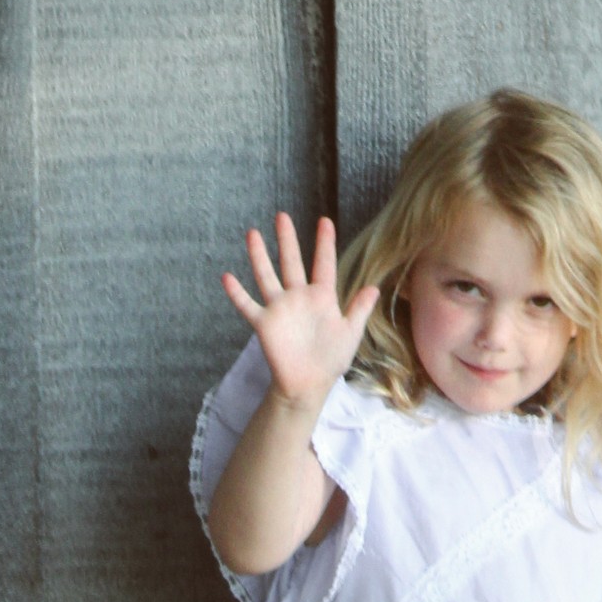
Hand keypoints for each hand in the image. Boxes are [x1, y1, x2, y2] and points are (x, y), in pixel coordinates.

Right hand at [221, 212, 379, 408]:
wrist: (309, 385)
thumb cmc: (331, 360)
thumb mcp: (350, 333)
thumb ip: (359, 309)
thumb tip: (374, 287)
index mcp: (322, 297)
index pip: (324, 263)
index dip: (325, 242)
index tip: (324, 220)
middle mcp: (298, 297)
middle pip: (291, 262)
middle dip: (287, 239)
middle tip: (282, 216)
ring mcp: (280, 309)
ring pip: (267, 276)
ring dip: (259, 256)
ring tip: (252, 233)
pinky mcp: (265, 324)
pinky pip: (248, 306)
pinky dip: (237, 293)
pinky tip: (227, 277)